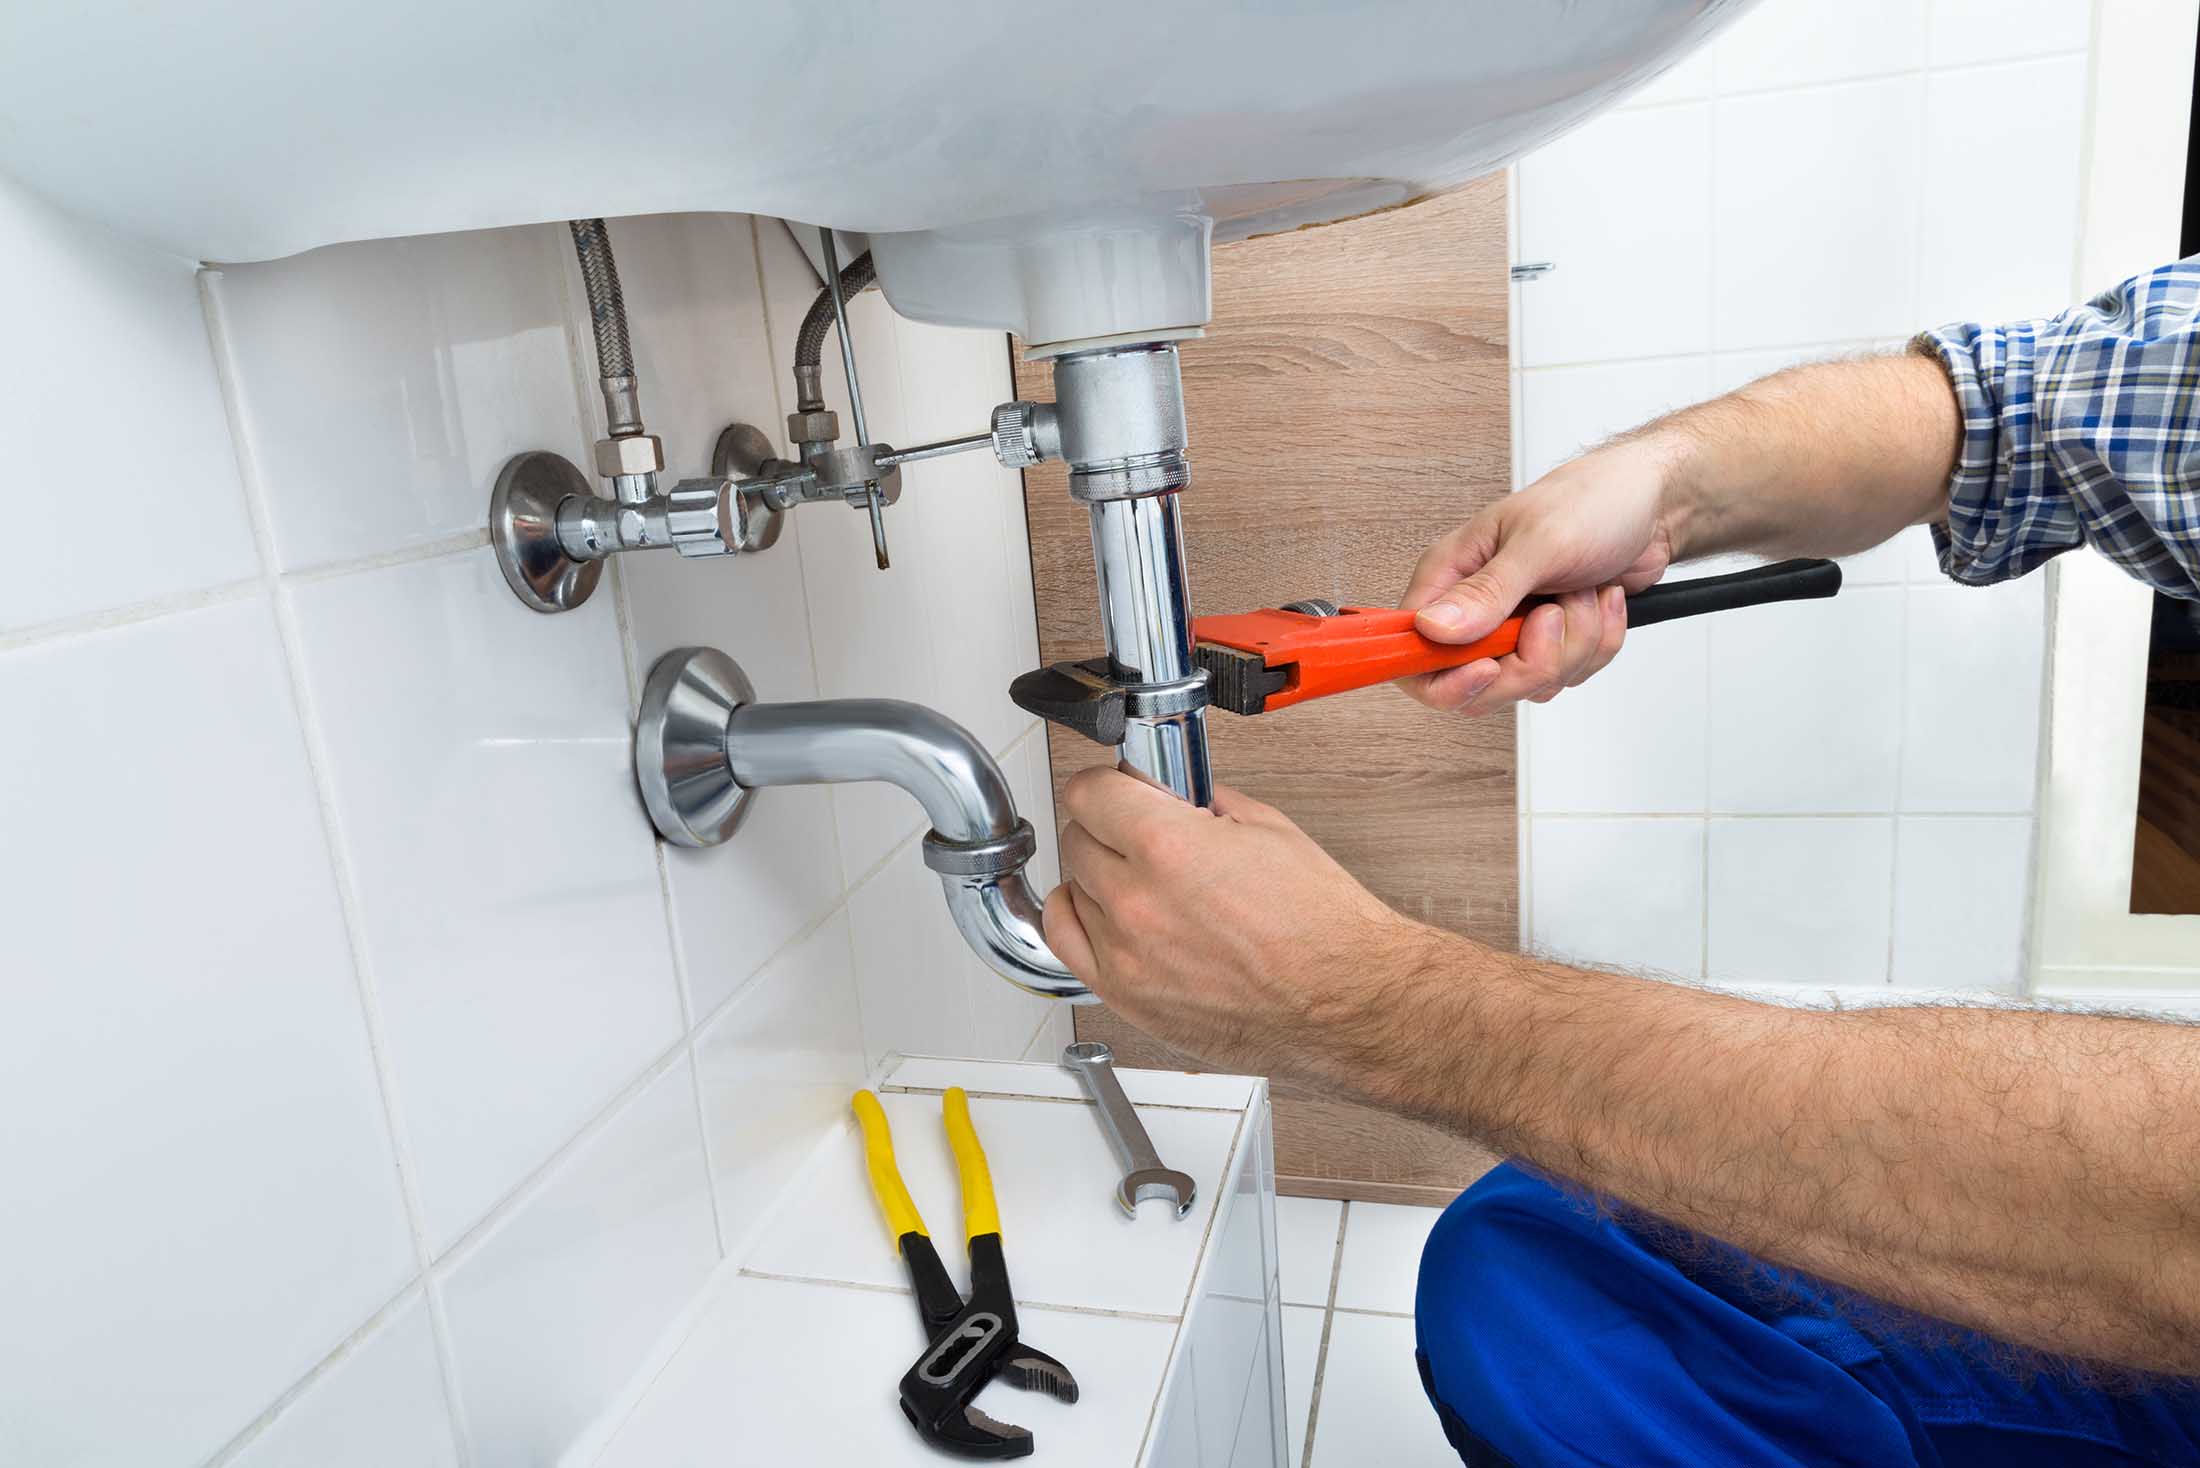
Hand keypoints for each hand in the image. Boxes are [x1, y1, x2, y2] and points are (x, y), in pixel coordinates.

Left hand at [1040, 768, 1446, 1082]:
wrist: (1347, 1003)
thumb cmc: (1322, 928)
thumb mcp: (1268, 829)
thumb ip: (1202, 802)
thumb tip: (1170, 792)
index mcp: (1168, 849)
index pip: (1088, 793)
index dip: (1105, 783)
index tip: (1117, 788)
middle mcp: (1136, 903)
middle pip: (1078, 839)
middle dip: (1109, 828)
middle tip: (1143, 833)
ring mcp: (1126, 956)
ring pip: (1074, 889)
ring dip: (1101, 878)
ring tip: (1142, 881)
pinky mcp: (1127, 999)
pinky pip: (1068, 943)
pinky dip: (1082, 920)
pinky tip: (1106, 913)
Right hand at [1398, 434, 1686, 713]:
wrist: (1652, 503)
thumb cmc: (1593, 501)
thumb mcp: (1539, 542)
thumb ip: (1486, 592)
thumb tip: (1431, 628)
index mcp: (1452, 575)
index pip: (1411, 650)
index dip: (1443, 677)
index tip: (1487, 666)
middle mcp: (1475, 608)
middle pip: (1477, 684)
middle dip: (1531, 660)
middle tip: (1553, 615)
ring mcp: (1515, 630)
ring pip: (1529, 683)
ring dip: (1574, 644)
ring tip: (1582, 592)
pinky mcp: (1552, 642)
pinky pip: (1568, 675)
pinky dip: (1598, 643)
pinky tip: (1601, 601)